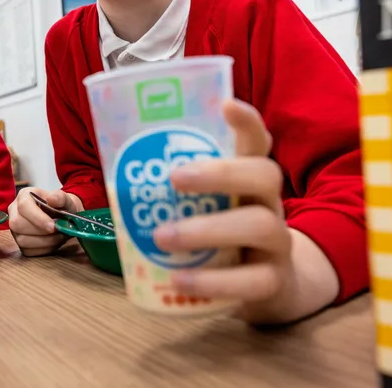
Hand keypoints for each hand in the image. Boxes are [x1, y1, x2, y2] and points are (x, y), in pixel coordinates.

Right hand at [8, 187, 82, 256]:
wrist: (62, 216)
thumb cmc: (61, 206)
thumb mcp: (65, 199)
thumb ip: (60, 197)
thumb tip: (52, 199)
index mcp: (24, 196)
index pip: (24, 206)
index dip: (37, 218)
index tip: (52, 226)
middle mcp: (14, 212)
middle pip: (18, 224)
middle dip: (41, 231)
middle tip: (58, 230)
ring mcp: (15, 229)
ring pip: (22, 240)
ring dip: (44, 241)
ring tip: (59, 236)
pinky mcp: (19, 242)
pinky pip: (27, 251)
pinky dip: (44, 249)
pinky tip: (53, 242)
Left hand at [152, 99, 337, 323]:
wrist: (268, 286)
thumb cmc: (221, 233)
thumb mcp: (205, 205)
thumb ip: (174, 188)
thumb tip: (114, 168)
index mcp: (248, 177)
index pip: (256, 140)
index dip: (246, 121)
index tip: (225, 104)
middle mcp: (269, 202)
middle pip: (265, 174)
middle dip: (221, 172)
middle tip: (175, 177)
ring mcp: (277, 242)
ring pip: (260, 225)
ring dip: (207, 230)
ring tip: (161, 238)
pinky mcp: (273, 281)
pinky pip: (252, 281)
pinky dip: (213, 282)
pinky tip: (180, 281)